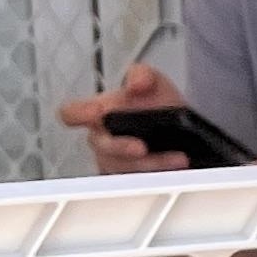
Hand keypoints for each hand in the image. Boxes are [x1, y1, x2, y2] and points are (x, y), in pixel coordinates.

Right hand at [59, 59, 189, 172]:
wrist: (184, 128)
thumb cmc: (157, 104)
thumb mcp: (154, 81)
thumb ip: (143, 75)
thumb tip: (136, 83)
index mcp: (98, 111)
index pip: (72, 113)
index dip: (78, 114)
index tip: (96, 113)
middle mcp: (103, 137)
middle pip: (101, 146)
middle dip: (121, 147)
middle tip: (141, 147)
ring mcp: (116, 160)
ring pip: (123, 167)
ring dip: (151, 164)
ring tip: (177, 159)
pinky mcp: (132, 177)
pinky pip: (139, 182)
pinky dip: (161, 174)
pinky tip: (176, 168)